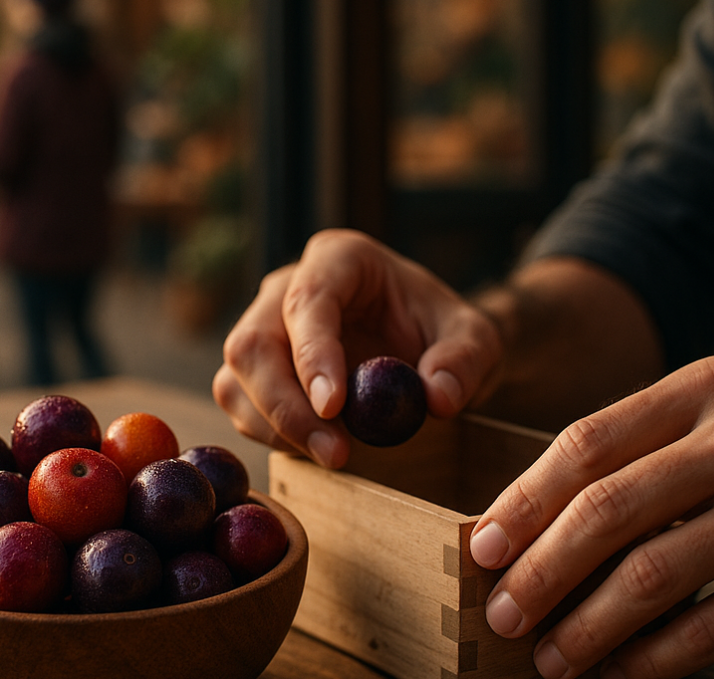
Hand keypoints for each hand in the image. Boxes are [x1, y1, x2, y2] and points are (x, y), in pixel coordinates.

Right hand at [212, 228, 501, 467]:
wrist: (425, 344)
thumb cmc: (441, 330)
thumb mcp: (475, 338)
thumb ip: (465, 361)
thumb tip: (437, 397)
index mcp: (340, 259)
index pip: (308, 300)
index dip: (312, 353)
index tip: (335, 407)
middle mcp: (287, 286)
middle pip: (255, 342)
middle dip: (286, 405)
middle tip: (335, 452)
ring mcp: (263, 325)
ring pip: (238, 375)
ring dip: (274, 425)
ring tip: (332, 455)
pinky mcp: (255, 367)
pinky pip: (239, 401)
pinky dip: (270, 432)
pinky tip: (313, 446)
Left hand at [469, 355, 713, 678]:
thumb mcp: (709, 421)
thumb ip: (632, 455)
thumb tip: (520, 527)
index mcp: (702, 389)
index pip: (584, 445)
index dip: (524, 501)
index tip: (482, 548)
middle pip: (607, 509)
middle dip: (542, 571)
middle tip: (502, 613)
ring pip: (654, 573)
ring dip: (589, 626)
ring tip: (549, 658)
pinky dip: (657, 656)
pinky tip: (619, 673)